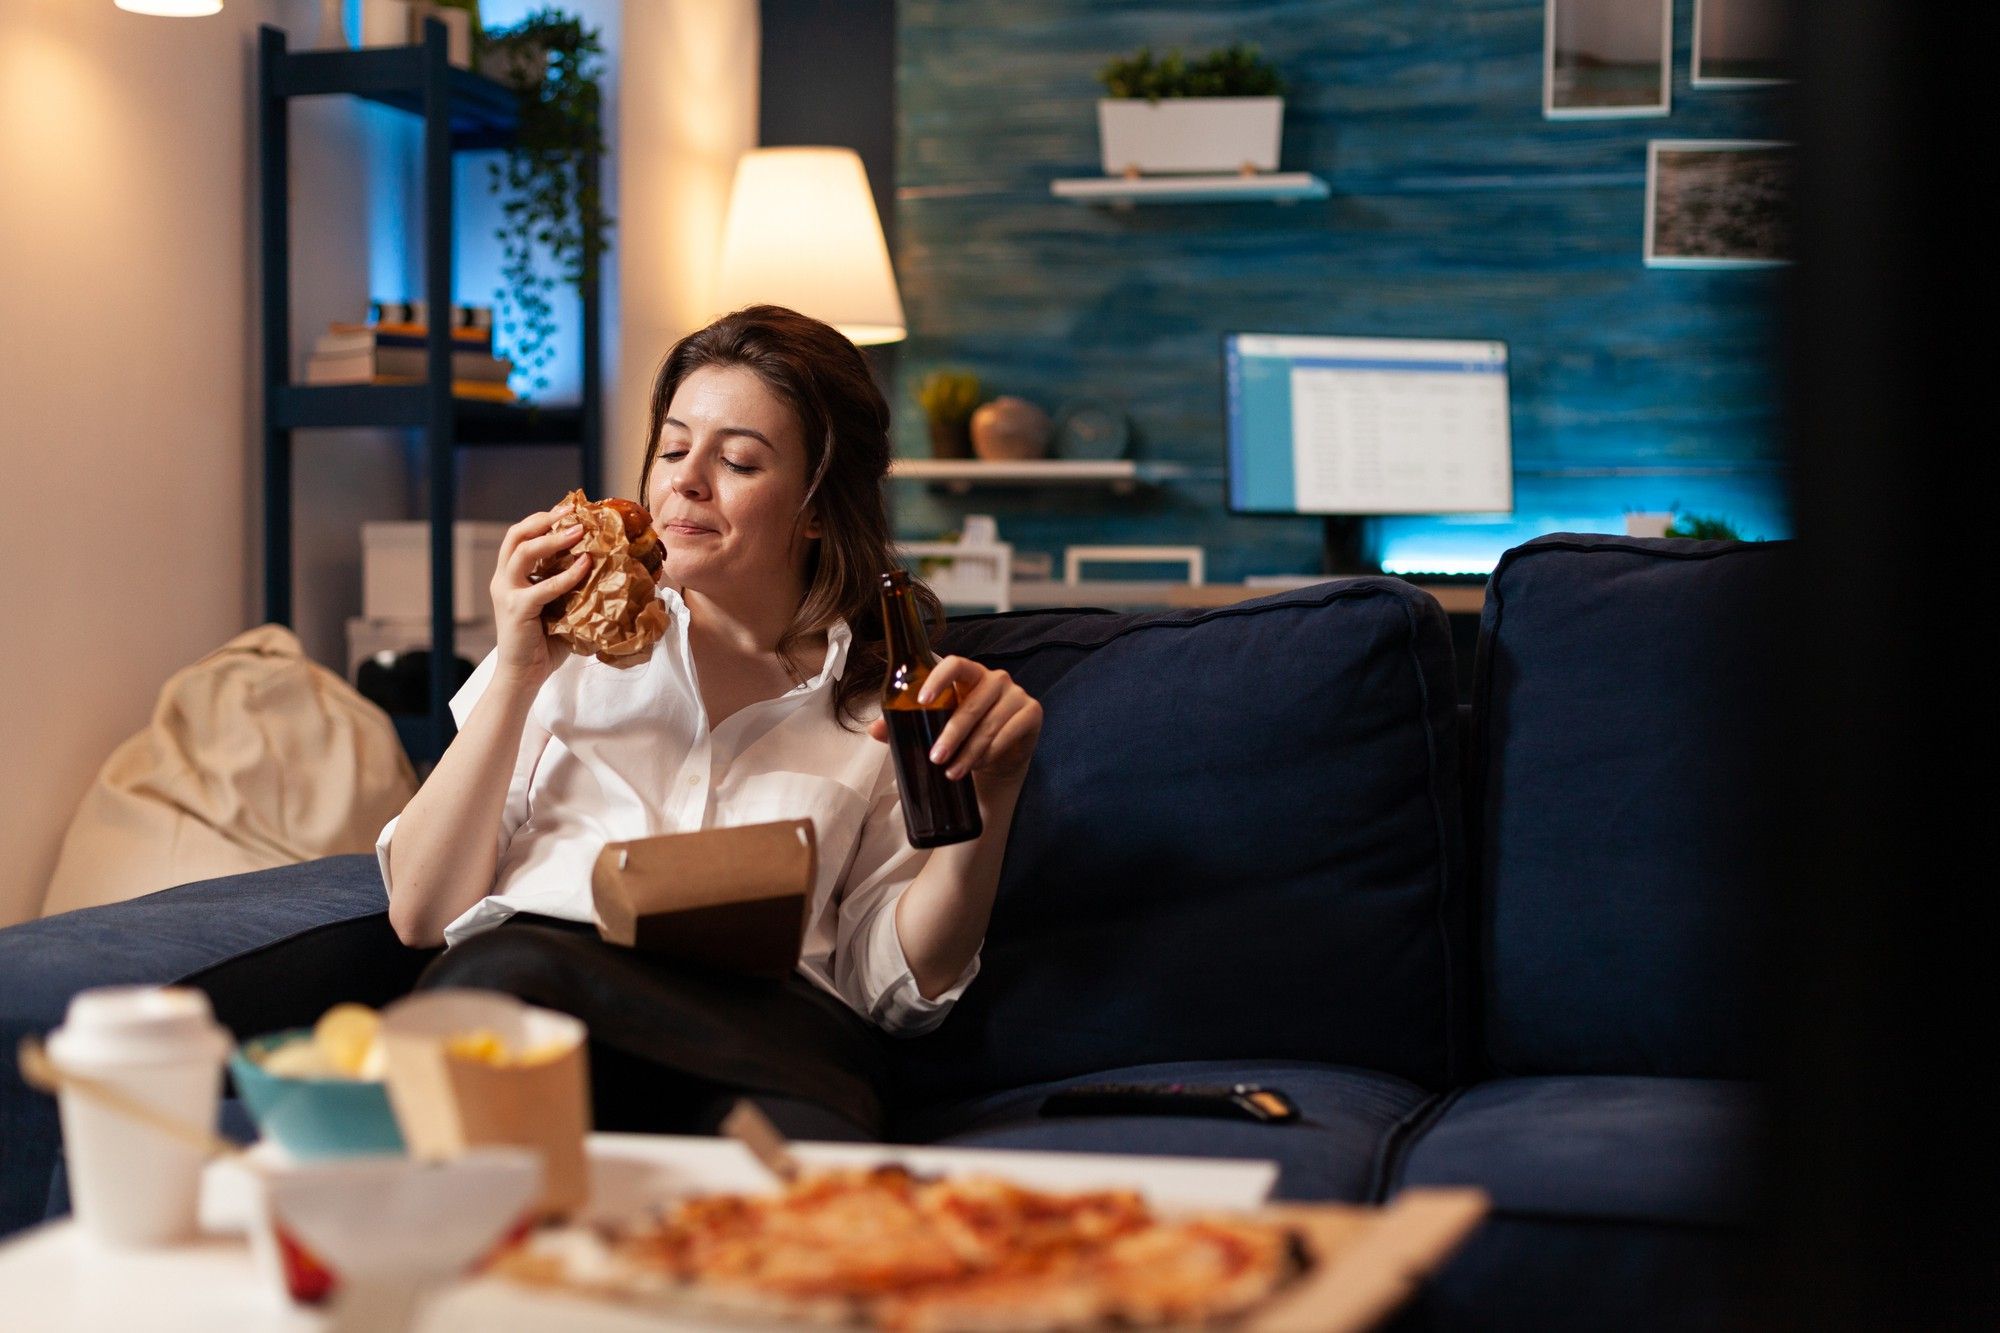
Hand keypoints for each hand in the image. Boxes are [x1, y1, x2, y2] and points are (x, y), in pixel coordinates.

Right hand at [489, 507, 591, 686]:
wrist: (524, 675)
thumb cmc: (544, 643)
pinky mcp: (517, 610)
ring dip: (553, 538)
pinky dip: (566, 574)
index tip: (570, 509)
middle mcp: (503, 580)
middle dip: (544, 519)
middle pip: (516, 535)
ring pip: (523, 552)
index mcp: (510, 576)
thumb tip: (605, 565)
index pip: (520, 536)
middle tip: (572, 512)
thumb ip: (570, 586)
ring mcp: (507, 593)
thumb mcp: (558, 606)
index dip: (543, 519)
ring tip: (579, 531)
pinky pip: (544, 587)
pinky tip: (586, 565)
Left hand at [868, 657, 1042, 790]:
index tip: (922, 701)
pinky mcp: (1031, 712)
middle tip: (936, 758)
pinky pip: (1009, 734)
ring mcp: (1015, 694)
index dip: (939, 679)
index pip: (955, 664)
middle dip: (951, 734)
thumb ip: (906, 724)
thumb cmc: (964, 733)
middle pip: (971, 705)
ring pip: (989, 724)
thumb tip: (875, 729)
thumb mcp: (935, 727)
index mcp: (968, 674)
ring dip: (970, 752)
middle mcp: (994, 679)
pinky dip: (991, 753)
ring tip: (952, 772)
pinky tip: (978, 765)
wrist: (1000, 753)